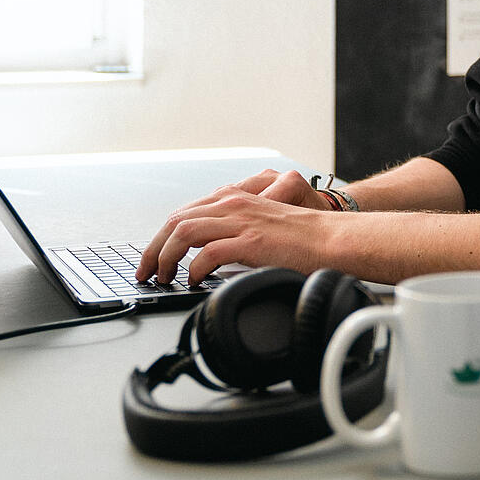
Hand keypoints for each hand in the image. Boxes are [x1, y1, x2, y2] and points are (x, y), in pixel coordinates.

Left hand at [135, 169, 332, 284]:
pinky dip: (193, 269)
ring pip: (184, 232)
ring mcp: (242, 220)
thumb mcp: (259, 225)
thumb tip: (203, 255)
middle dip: (153, 249)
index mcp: (235, 198)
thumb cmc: (302, 238)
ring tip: (164, 277)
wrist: (332, 239)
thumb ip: (232, 231)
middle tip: (147, 272)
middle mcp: (235, 204)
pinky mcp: (251, 240)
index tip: (152, 258)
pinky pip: (207, 253)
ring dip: (166, 257)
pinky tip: (194, 281)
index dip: (161, 237)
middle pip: (175, 220)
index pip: (183, 213)